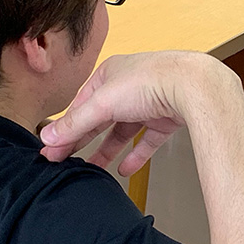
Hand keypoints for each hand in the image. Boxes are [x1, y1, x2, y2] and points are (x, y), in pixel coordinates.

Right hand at [40, 51, 236, 175]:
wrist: (194, 86)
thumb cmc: (151, 80)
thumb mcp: (103, 102)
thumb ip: (76, 123)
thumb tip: (49, 137)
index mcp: (110, 74)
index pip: (81, 104)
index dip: (66, 128)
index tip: (52, 149)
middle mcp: (129, 87)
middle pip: (100, 118)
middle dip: (83, 140)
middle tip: (65, 161)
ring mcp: (150, 103)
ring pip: (124, 131)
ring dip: (108, 150)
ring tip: (93, 168)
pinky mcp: (167, 119)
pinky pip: (148, 140)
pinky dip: (137, 155)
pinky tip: (125, 169)